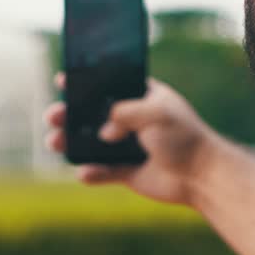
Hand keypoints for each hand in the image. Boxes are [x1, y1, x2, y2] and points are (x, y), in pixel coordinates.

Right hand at [44, 74, 219, 205]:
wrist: (201, 176)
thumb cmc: (184, 137)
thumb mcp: (155, 113)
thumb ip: (124, 113)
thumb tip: (104, 131)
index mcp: (142, 98)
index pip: (109, 85)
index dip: (86, 83)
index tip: (62, 79)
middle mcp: (132, 120)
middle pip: (93, 115)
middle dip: (69, 115)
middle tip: (53, 115)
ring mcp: (128, 146)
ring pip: (92, 144)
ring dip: (71, 143)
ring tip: (55, 143)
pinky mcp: (128, 172)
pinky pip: (104, 172)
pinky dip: (92, 173)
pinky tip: (85, 173)